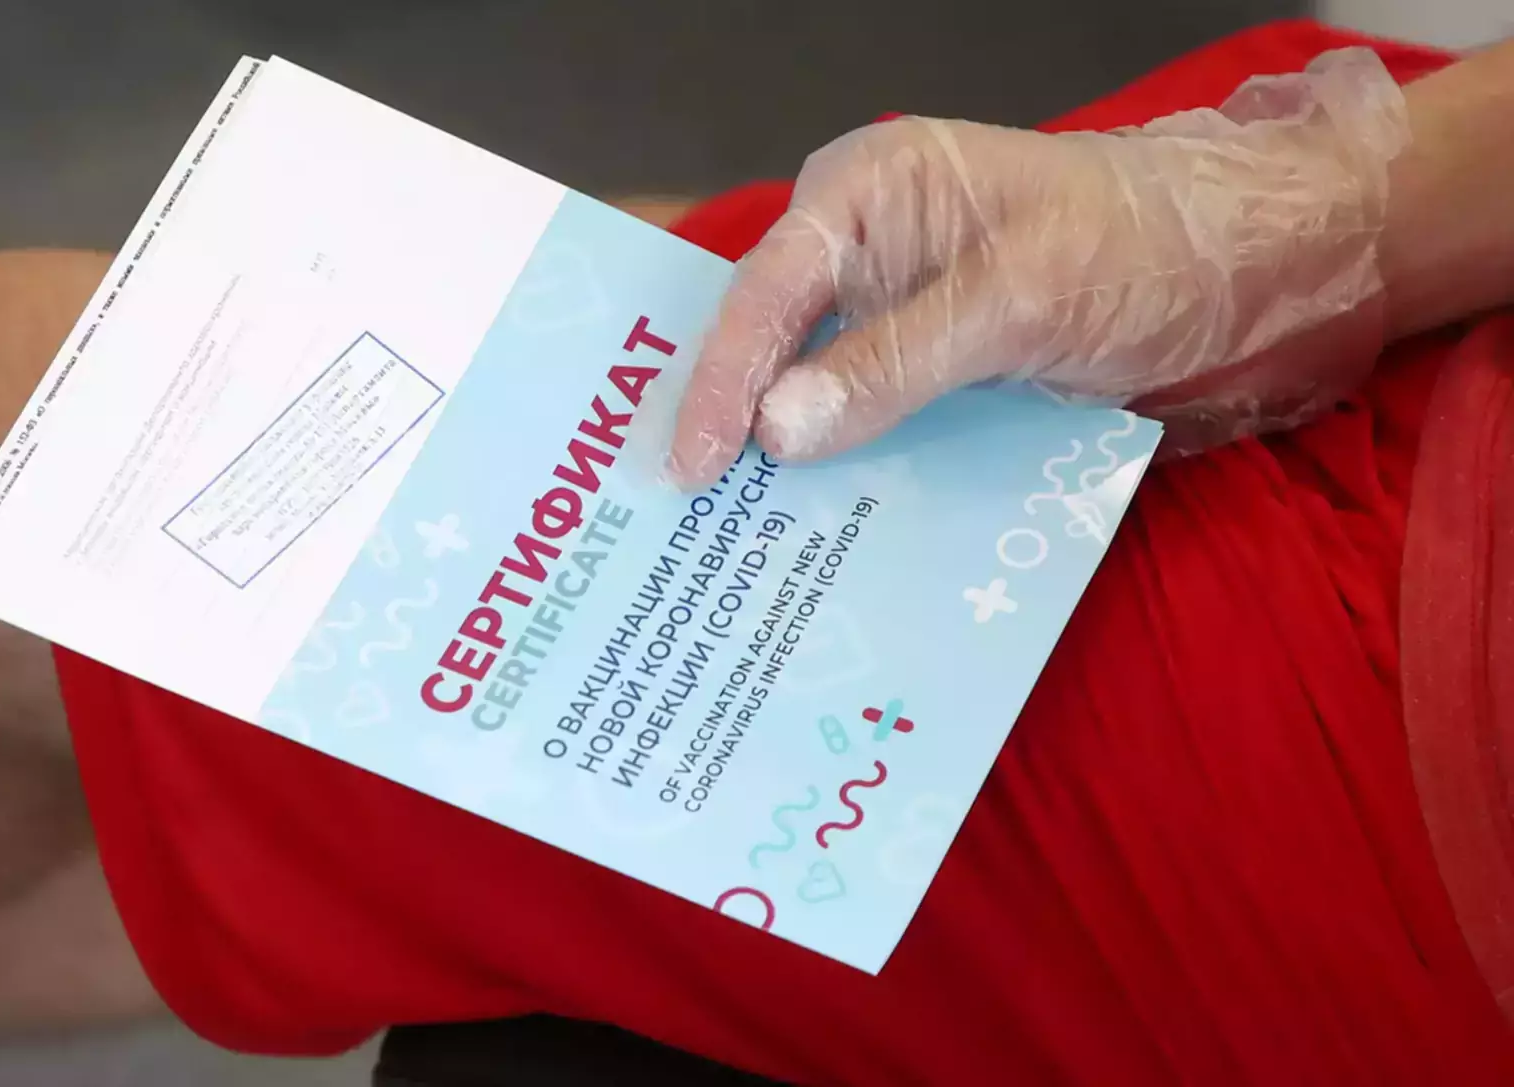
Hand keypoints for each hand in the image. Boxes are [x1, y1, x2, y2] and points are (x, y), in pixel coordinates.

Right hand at [668, 48, 1407, 487]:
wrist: (1251, 268)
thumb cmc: (1142, 247)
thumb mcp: (1019, 300)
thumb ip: (896, 360)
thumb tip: (777, 428)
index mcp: (871, 193)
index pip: (767, 288)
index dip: (721, 380)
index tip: (692, 468)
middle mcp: (868, 247)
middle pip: (770, 339)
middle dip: (730, 422)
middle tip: (679, 515)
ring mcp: (900, 309)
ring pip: (814, 388)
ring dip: (784, 460)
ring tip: (729, 540)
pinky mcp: (935, 364)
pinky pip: (870, 417)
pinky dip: (847, 469)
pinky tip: (819, 528)